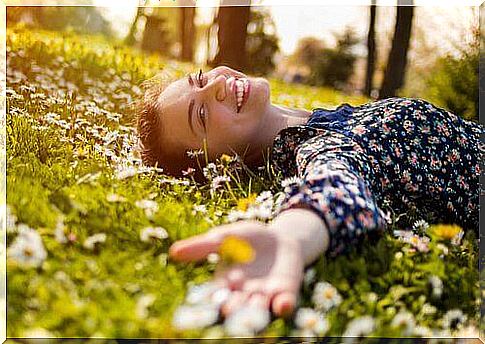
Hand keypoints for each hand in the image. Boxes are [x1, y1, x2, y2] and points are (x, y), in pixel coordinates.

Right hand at [169, 220, 304, 317]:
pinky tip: (282, 302)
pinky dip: (283, 306)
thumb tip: (173, 252)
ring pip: (259, 310)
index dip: (211, 301)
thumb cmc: (248, 239)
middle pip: (236, 308)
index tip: (206, 301)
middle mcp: (244, 296)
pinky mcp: (286, 293)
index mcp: (225, 284)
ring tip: (253, 310)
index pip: (215, 296)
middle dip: (233, 309)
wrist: (280, 238)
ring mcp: (266, 296)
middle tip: (228, 309)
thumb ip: (203, 246)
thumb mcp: (225, 238)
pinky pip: (284, 305)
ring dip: (256, 312)